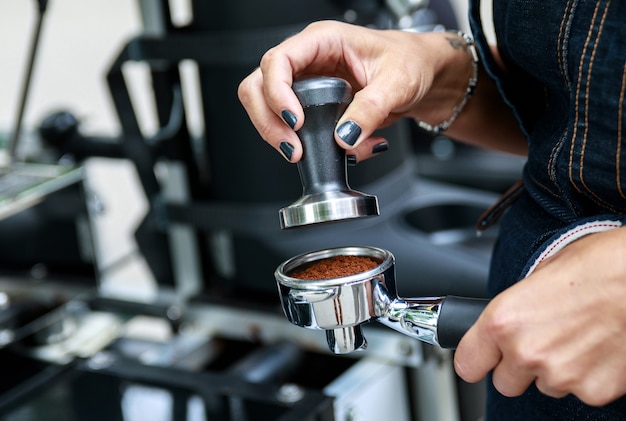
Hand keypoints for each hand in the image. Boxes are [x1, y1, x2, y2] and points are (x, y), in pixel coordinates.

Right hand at [238, 21, 469, 162]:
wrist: (423, 77)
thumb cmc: (411, 63)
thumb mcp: (397, 84)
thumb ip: (370, 110)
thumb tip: (343, 137)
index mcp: (323, 40)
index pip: (279, 60)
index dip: (277, 92)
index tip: (295, 121)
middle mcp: (307, 60)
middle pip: (258, 86)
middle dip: (268, 121)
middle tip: (291, 148)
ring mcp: (305, 83)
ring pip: (265, 107)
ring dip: (277, 135)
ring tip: (304, 154)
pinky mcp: (311, 106)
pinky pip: (290, 126)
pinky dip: (305, 144)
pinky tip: (338, 150)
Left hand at [454, 227, 625, 405]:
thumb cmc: (602, 265)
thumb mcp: (542, 273)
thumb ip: (518, 304)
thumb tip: (513, 314)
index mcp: (504, 320)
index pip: (467, 364)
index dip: (476, 360)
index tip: (482, 358)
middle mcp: (527, 352)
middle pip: (505, 382)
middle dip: (518, 366)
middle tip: (541, 341)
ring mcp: (561, 376)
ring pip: (545, 386)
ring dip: (555, 369)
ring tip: (578, 336)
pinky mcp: (594, 391)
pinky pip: (580, 391)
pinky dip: (587, 376)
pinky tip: (598, 348)